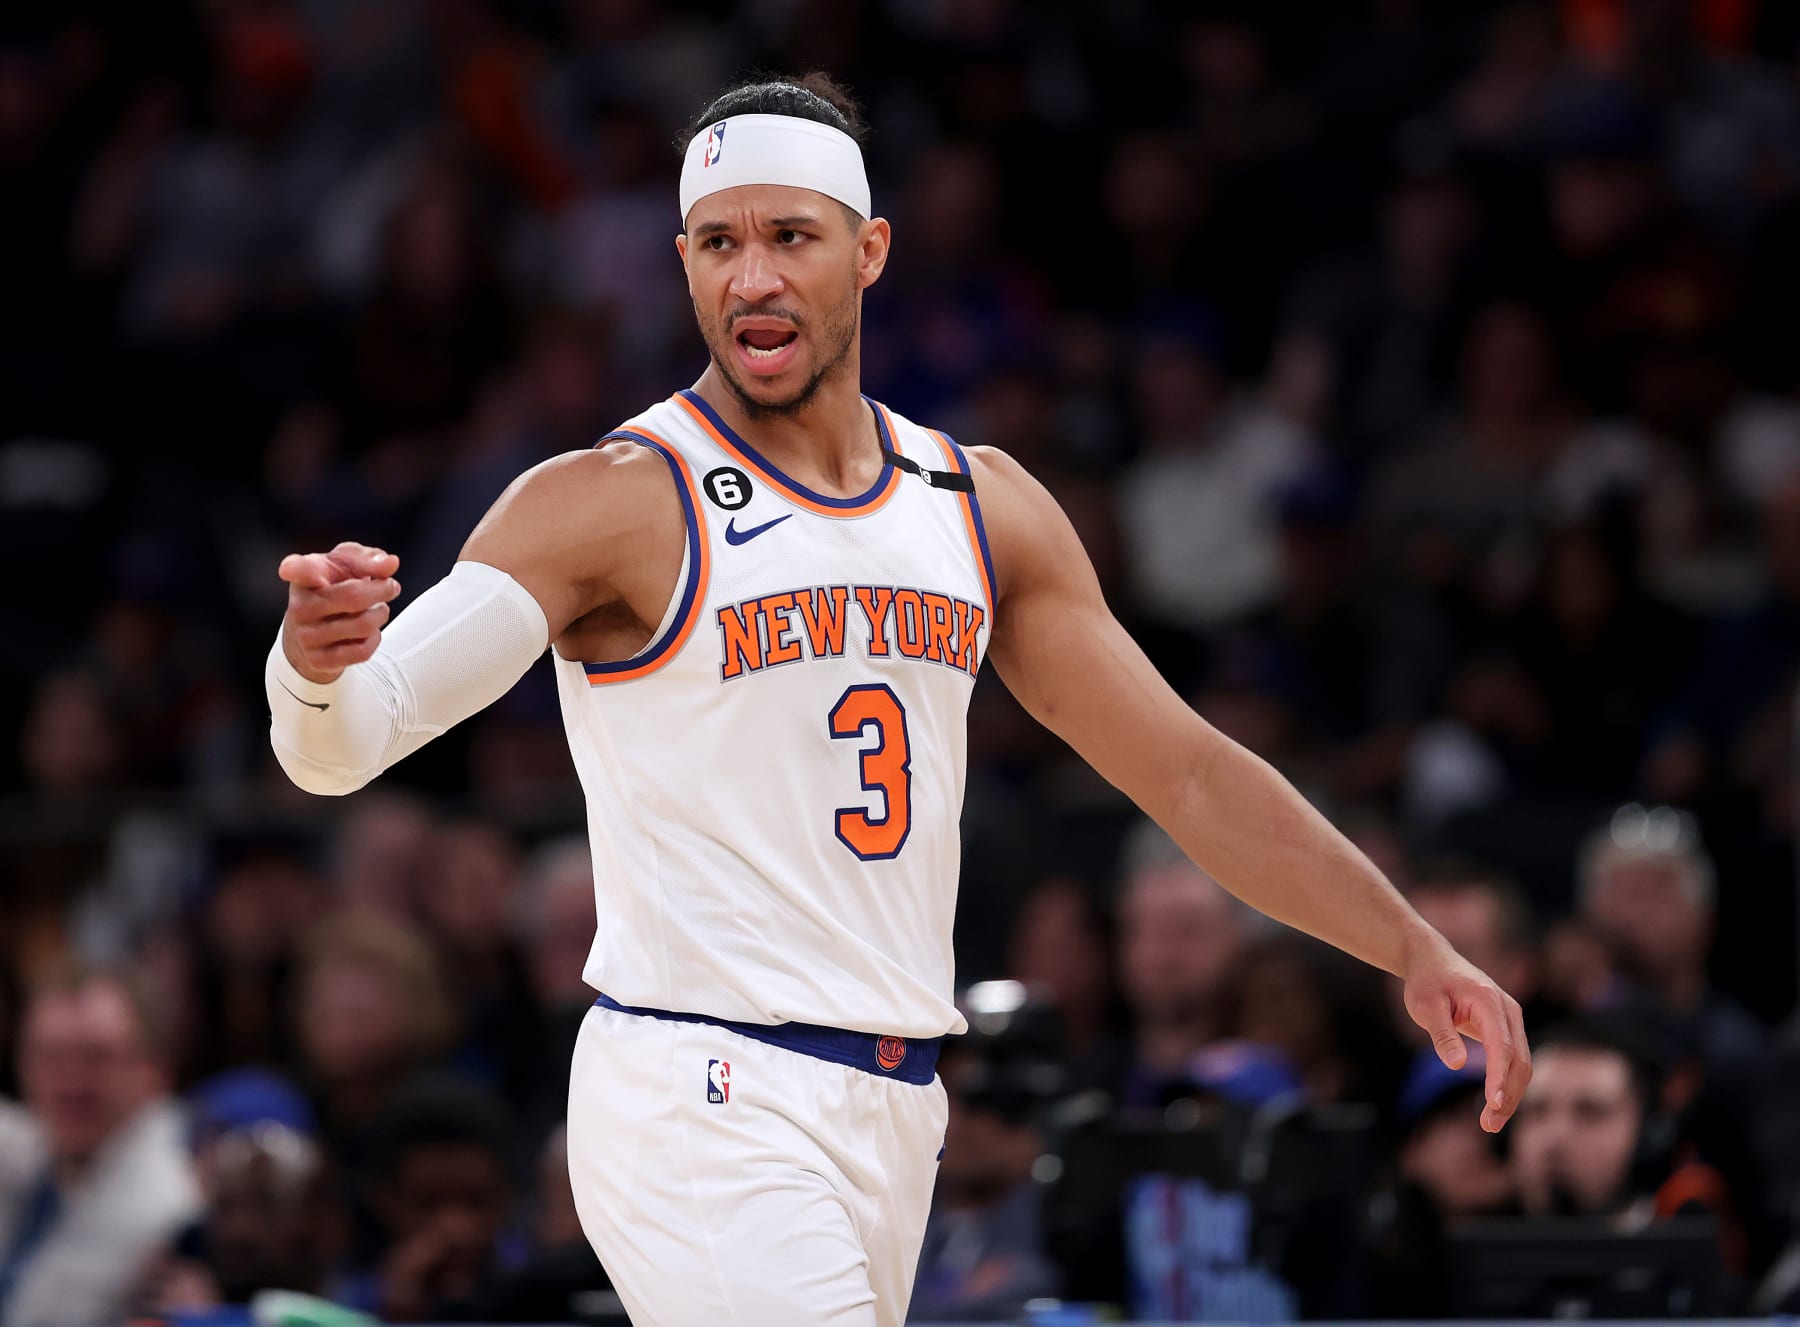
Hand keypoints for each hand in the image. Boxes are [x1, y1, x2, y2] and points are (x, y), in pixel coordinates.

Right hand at [278, 541, 400, 683]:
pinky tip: (367, 632)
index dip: (293, 569)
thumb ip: (368, 558)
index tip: (288, 570)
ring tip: (376, 610)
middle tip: (390, 586)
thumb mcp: (346, 565)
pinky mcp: (318, 660)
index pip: (296, 571)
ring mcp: (306, 636)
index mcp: (303, 577)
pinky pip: (363, 650)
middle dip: (382, 590)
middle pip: (353, 597)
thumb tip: (390, 564)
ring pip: (364, 625)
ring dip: (381, 614)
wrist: (312, 629)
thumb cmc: (333, 587)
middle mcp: (299, 607)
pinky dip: (375, 638)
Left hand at [1402, 934, 1531, 1132]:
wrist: (1433, 960)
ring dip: (1510, 1095)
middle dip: (1508, 1095)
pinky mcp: (1506, 1029)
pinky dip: (1507, 1084)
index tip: (1493, 1104)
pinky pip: (1513, 1060)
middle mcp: (1508, 1011)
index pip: (1502, 1046)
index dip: (1499, 1077)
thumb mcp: (1424, 1006)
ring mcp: (1511, 1020)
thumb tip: (1456, 1065)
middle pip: (1519, 1061)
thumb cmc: (1426, 982)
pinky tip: (1494, 1106)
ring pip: (1521, 1064)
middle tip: (1488, 1126)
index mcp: (1489, 1001)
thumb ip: (1442, 1034)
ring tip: (1490, 1123)